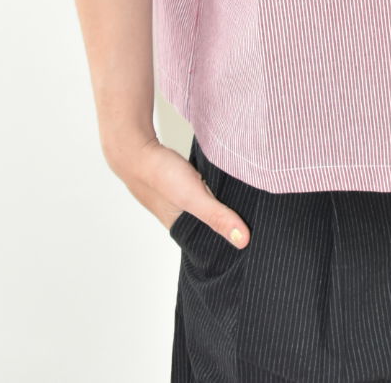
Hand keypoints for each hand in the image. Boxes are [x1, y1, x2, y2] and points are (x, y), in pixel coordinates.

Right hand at [104, 132, 250, 246]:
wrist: (136, 148)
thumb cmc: (160, 176)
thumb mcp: (193, 197)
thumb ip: (217, 216)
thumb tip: (243, 241)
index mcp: (180, 228)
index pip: (209, 243)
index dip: (228, 241)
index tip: (252, 241)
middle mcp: (179, 216)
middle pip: (208, 223)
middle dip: (227, 221)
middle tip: (254, 219)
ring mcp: (177, 197)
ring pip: (205, 204)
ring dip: (218, 201)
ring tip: (242, 200)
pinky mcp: (179, 179)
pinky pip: (200, 187)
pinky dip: (211, 186)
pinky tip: (222, 180)